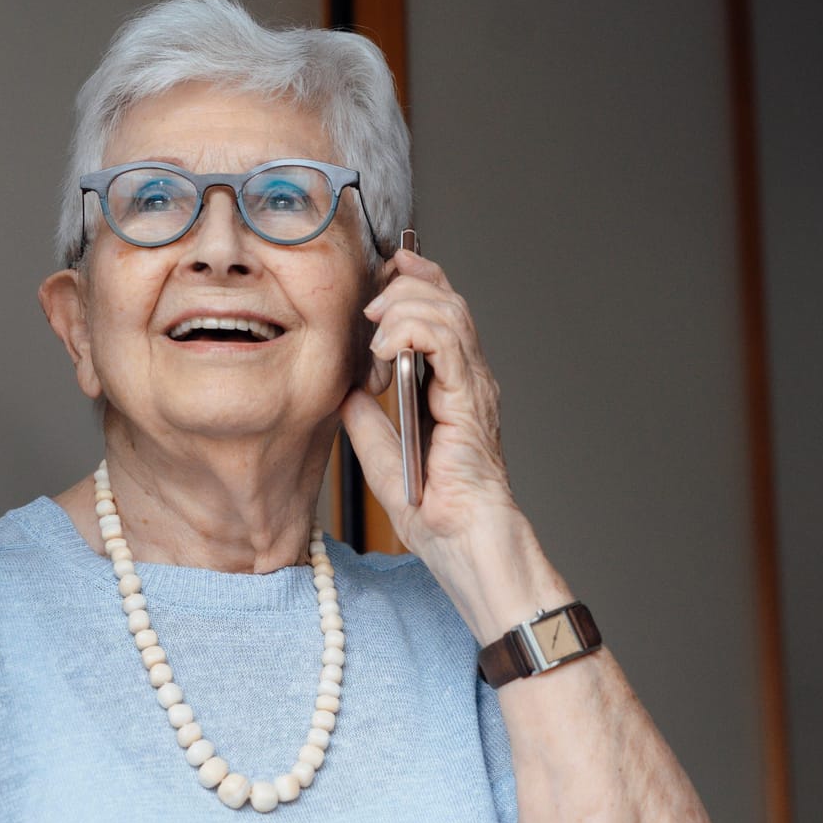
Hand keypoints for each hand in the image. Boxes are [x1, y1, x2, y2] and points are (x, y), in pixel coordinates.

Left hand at [338, 249, 520, 555]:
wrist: (465, 546)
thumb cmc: (440, 517)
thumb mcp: (384, 461)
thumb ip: (368, 423)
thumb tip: (347, 390)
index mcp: (454, 390)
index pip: (442, 314)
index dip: (414, 283)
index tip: (380, 276)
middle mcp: (470, 381)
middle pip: (448, 300)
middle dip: (406, 282)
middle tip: (369, 301)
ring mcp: (474, 388)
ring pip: (449, 311)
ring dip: (405, 303)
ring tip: (374, 323)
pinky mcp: (469, 400)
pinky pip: (447, 341)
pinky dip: (411, 330)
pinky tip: (383, 348)